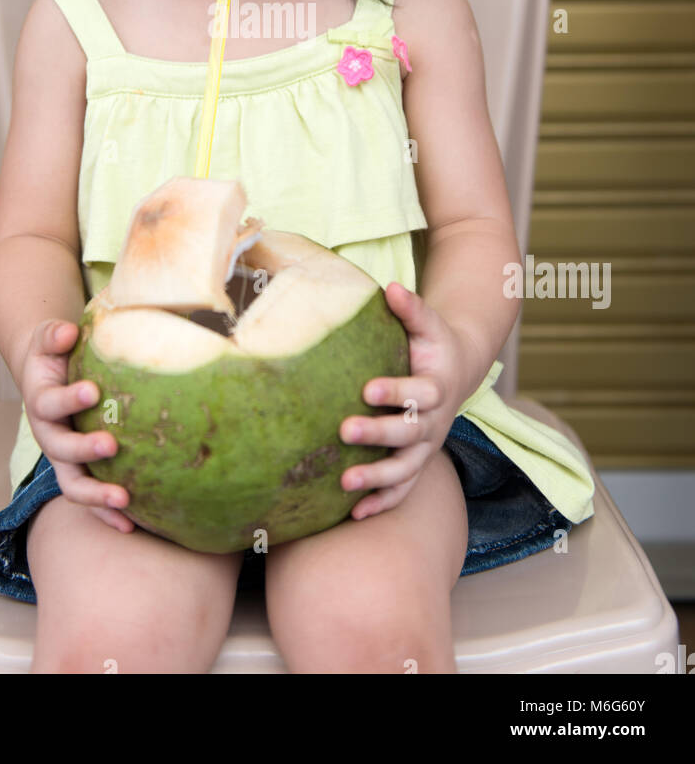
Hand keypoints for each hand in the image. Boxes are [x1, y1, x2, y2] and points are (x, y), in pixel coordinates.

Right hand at [20, 319, 135, 532]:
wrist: (45, 374)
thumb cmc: (55, 353)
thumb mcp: (49, 338)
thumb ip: (54, 335)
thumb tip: (67, 333)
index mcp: (40, 401)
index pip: (49, 403)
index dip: (68, 399)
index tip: (92, 391)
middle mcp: (48, 434)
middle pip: (60, 450)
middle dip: (84, 450)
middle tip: (111, 446)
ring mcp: (62, 458)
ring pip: (73, 484)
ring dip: (97, 496)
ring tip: (125, 499)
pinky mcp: (79, 471)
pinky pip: (91, 497)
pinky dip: (108, 514)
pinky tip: (133, 525)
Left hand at [338, 282, 471, 520]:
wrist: (457, 370)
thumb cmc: (433, 343)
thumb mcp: (428, 323)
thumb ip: (410, 309)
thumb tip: (391, 287)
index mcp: (437, 386)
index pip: (419, 392)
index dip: (396, 391)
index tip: (366, 388)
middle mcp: (435, 421)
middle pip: (409, 433)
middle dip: (378, 434)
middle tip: (345, 430)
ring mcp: (426, 446)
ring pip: (406, 469)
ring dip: (377, 478)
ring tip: (345, 482)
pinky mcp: (417, 462)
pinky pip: (403, 489)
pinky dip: (382, 503)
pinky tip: (355, 514)